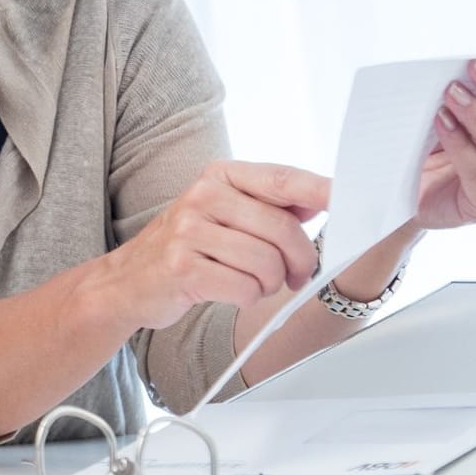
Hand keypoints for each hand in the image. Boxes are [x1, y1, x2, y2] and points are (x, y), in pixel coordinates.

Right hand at [104, 161, 329, 328]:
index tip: (349, 199)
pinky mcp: (182, 267)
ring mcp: (189, 231)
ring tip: (253, 282)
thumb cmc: (185, 247)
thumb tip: (319, 198)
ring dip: (270, 283)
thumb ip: (269, 204)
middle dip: (300, 260)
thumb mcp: (223, 214)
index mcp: (220, 176)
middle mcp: (203, 196)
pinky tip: (231, 291)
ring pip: (267, 263)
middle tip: (297, 275)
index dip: (321, 190)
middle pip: (283, 229)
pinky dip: (247, 298)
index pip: (282, 179)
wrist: (126, 282)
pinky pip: (244, 288)